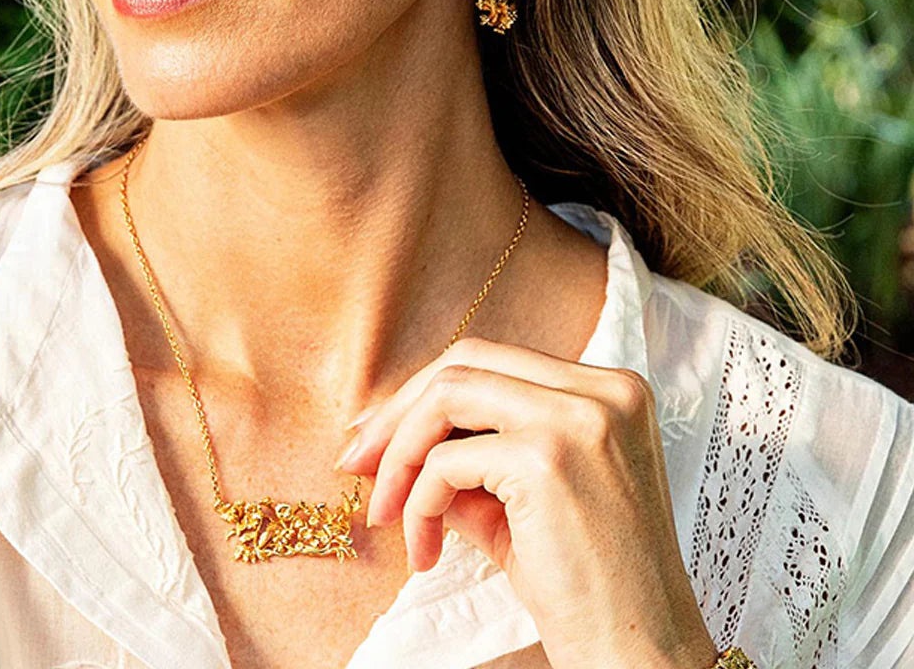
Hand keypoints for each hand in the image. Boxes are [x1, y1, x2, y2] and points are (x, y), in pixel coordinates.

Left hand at [335, 337, 719, 668]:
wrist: (643, 659)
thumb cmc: (589, 589)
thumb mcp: (524, 503)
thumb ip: (470, 457)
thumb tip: (384, 439)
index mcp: (609, 391)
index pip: (495, 362)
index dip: (426, 395)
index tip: (379, 438)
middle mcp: (602, 391)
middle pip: (467, 361)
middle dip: (400, 411)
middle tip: (356, 461)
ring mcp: (578, 418)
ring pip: (448, 393)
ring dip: (400, 453)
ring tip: (384, 511)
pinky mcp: (548, 458)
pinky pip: (447, 460)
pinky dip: (419, 501)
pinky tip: (424, 550)